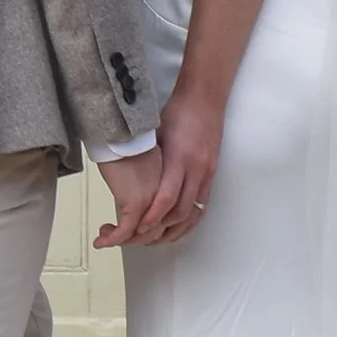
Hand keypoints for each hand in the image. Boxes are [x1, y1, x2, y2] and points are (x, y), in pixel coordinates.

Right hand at [94, 144, 163, 249]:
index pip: (167, 221)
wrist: (125, 133)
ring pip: (141, 235)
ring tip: (106, 236)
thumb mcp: (149, 163)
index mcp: (173, 189)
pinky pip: (126, 231)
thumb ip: (150, 180)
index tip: (136, 234)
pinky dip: (113, 238)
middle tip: (118, 238)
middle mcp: (167, 199)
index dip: (151, 233)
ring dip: (122, 240)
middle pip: (155, 232)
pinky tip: (103, 239)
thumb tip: (138, 188)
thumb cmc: (133, 142)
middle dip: (135, 240)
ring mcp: (153, 203)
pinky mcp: (136, 203)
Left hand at [130, 82, 220, 242]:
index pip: (166, 198)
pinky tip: (177, 227)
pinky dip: (190, 220)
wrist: (205, 98)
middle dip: (160, 229)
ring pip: (194, 212)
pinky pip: (203, 205)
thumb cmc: (177, 111)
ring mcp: (207, 173)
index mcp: (179, 158)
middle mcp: (196, 169)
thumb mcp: (153, 132)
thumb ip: (145, 156)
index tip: (137, 227)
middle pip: (181, 211)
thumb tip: (124, 170)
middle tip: (140, 238)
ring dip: (176, 229)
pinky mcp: (212, 174)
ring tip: (156, 239)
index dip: (152, 217)